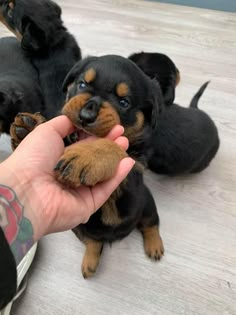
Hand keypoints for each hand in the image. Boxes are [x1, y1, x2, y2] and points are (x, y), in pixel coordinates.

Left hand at [0, 115, 134, 241]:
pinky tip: (127, 162)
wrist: (27, 189)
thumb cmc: (33, 157)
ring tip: (125, 143)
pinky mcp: (88, 204)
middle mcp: (71, 175)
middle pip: (95, 159)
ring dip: (115, 158)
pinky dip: (118, 176)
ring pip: (102, 173)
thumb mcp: (47, 131)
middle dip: (108, 145)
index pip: (83, 146)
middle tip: (121, 134)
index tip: (109, 126)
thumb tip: (78, 119)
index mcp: (60, 159)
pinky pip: (106, 188)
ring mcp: (80, 190)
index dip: (97, 135)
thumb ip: (65, 124)